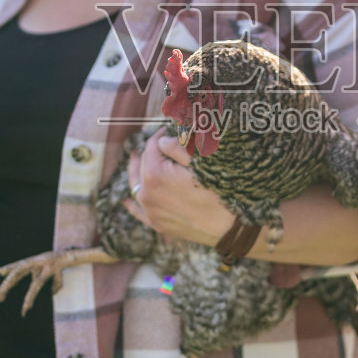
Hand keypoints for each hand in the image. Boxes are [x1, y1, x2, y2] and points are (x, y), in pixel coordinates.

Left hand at [123, 129, 235, 245]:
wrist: (231, 227)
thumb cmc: (220, 192)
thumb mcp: (201, 161)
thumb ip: (177, 146)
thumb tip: (162, 140)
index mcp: (156, 174)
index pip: (152, 146)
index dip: (160, 134)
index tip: (166, 130)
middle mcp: (147, 193)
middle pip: (142, 164)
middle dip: (150, 151)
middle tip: (158, 142)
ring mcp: (151, 211)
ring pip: (136, 185)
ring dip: (137, 170)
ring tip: (136, 159)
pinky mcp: (157, 224)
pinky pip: (138, 212)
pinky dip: (132, 204)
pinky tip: (127, 200)